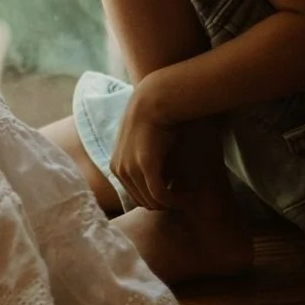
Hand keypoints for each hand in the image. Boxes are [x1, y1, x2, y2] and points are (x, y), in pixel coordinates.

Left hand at [110, 83, 180, 210]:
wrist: (154, 100)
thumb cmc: (153, 120)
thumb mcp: (141, 145)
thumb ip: (142, 162)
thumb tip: (158, 181)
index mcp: (116, 166)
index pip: (135, 197)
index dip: (155, 199)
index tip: (172, 194)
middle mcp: (119, 169)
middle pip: (144, 202)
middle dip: (164, 204)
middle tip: (182, 197)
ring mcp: (130, 169)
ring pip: (153, 202)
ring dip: (172, 202)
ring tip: (187, 194)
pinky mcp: (145, 167)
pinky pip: (161, 196)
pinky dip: (176, 200)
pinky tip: (188, 194)